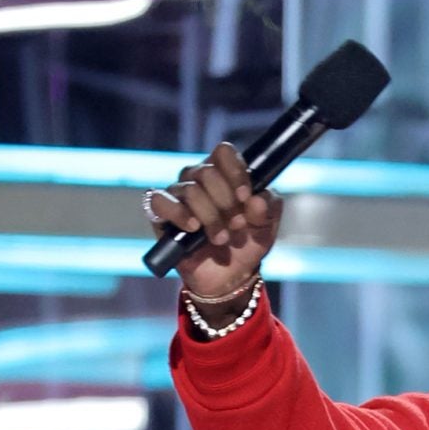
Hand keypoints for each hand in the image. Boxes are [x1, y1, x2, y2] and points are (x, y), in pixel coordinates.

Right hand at [143, 140, 282, 303]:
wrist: (231, 277)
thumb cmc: (247, 244)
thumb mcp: (267, 227)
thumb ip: (269, 208)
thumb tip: (258, 199)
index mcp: (224, 173)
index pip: (223, 152)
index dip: (235, 172)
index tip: (245, 197)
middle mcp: (198, 178)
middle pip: (208, 172)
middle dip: (226, 202)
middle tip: (237, 225)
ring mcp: (179, 194)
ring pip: (191, 191)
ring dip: (211, 217)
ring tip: (222, 238)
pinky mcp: (161, 214)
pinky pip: (160, 201)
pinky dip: (178, 214)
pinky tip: (193, 228)